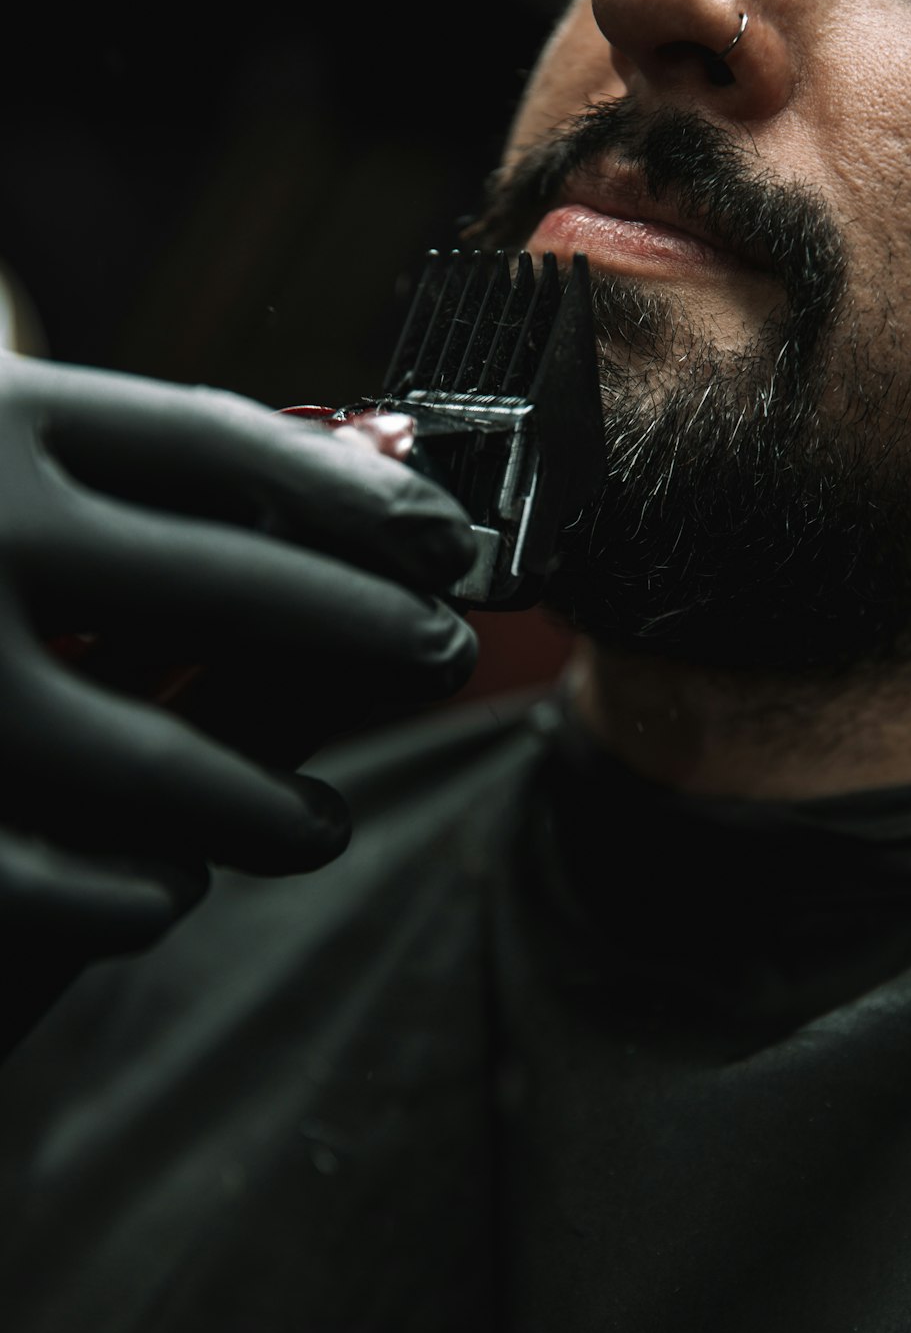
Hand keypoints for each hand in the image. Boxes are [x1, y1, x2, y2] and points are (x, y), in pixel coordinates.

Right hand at [0, 352, 476, 966]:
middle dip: (364, 627)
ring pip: (153, 760)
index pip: (215, 440)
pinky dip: (123, 892)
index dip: (352, 489)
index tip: (445, 535)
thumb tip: (281, 483)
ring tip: (321, 828)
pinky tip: (167, 893)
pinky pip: (43, 880)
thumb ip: (68, 465)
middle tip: (445, 654)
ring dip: (263, 805)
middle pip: (227, 582)